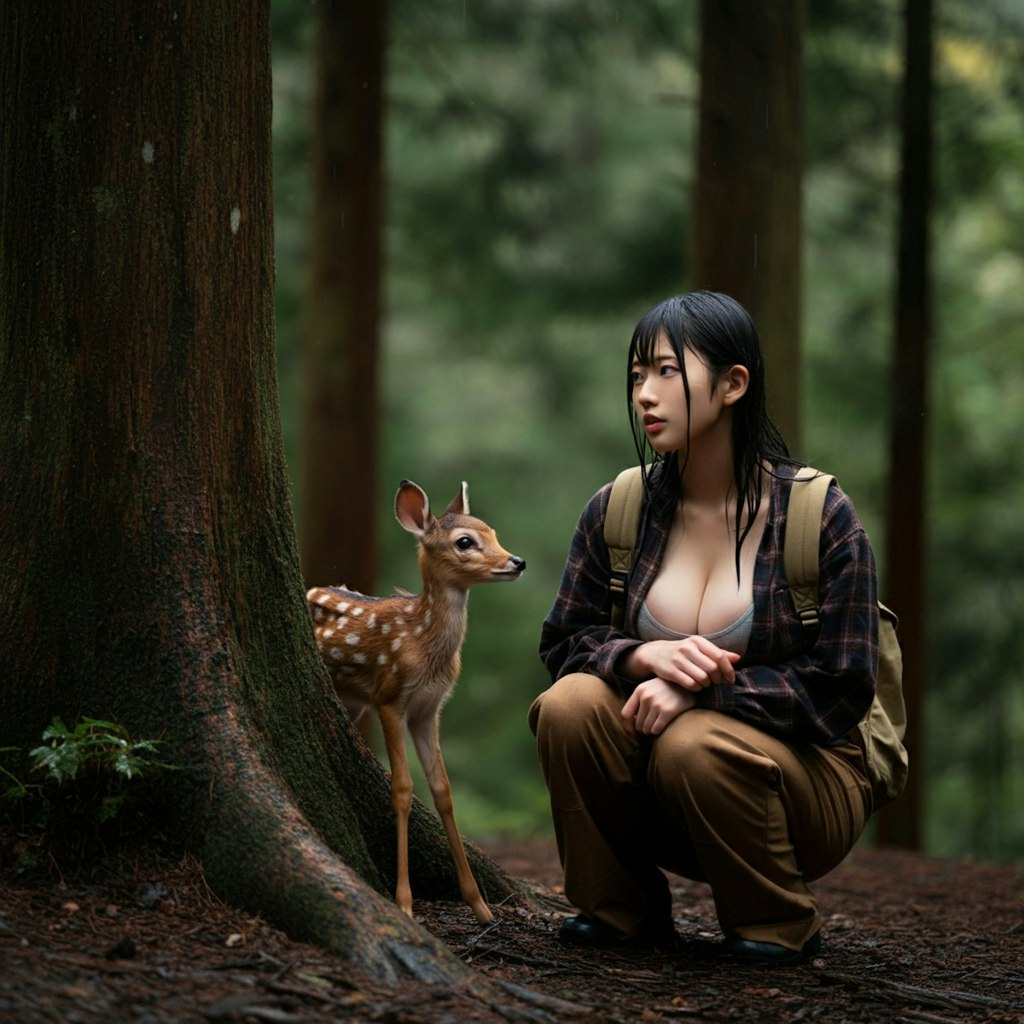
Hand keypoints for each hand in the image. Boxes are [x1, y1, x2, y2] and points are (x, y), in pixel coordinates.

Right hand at [622, 635, 740, 692]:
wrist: (654, 654)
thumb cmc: (682, 652)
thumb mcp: (698, 648)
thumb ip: (717, 653)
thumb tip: (737, 658)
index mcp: (697, 641)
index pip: (719, 656)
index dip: (728, 670)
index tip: (730, 679)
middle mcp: (687, 648)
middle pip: (712, 669)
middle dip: (716, 679)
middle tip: (714, 682)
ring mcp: (678, 659)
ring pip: (702, 678)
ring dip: (706, 685)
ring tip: (704, 684)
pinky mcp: (670, 671)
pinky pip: (690, 684)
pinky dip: (696, 689)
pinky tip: (695, 687)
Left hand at [622, 678, 695, 737]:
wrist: (689, 684)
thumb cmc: (668, 689)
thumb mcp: (651, 688)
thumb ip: (640, 701)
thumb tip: (632, 722)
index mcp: (639, 690)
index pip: (625, 714)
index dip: (627, 727)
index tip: (632, 734)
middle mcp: (646, 696)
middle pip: (638, 724)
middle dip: (644, 729)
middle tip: (652, 726)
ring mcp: (656, 704)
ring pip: (646, 729)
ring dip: (652, 731)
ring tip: (659, 725)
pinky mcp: (667, 711)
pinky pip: (656, 730)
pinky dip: (658, 731)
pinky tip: (663, 726)